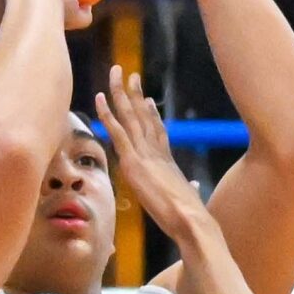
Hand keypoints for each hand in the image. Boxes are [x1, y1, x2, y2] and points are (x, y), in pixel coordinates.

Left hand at [95, 64, 204, 239]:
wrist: (191, 221)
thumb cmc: (192, 217)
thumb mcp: (189, 198)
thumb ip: (188, 189)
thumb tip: (192, 187)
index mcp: (168, 161)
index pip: (158, 132)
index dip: (151, 114)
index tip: (147, 99)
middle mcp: (156, 151)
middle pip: (144, 116)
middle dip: (135, 94)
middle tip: (129, 74)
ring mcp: (145, 155)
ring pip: (130, 117)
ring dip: (121, 93)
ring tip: (116, 72)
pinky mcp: (134, 163)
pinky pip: (118, 133)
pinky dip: (107, 115)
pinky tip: (100, 99)